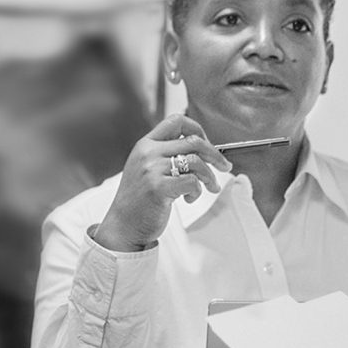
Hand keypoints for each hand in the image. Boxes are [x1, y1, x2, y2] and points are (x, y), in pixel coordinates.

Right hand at [94, 114, 232, 251]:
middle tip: (224, 167)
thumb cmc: (140, 199)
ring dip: (209, 176)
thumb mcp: (147, 168)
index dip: (197, 129)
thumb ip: (166, 154)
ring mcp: (152, 169)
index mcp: (145, 144)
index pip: (176, 121)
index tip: (207, 144)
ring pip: (197, 162)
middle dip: (215, 155)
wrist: (123, 225)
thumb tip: (203, 148)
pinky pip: (192, 182)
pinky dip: (197, 191)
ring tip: (209, 188)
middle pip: (193, 141)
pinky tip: (189, 198)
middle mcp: (148, 153)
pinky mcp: (158, 188)